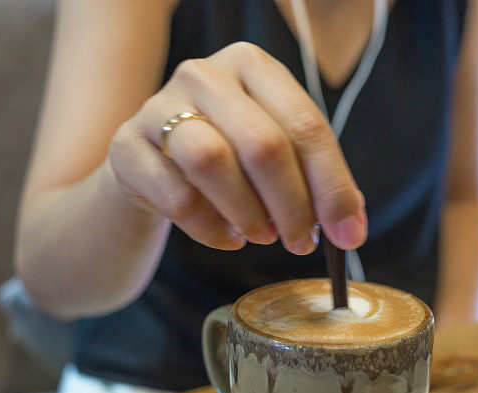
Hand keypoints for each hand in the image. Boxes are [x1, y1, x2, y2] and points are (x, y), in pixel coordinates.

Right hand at [107, 42, 366, 254]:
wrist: (152, 166)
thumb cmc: (229, 158)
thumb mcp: (276, 154)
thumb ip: (315, 180)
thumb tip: (350, 228)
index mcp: (253, 65)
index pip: (306, 125)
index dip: (332, 187)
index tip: (348, 234)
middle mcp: (204, 74)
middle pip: (263, 144)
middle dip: (292, 205)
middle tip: (302, 242)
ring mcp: (158, 106)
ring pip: (213, 161)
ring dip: (248, 212)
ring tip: (263, 237)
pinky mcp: (127, 146)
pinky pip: (175, 195)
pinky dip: (210, 227)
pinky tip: (228, 237)